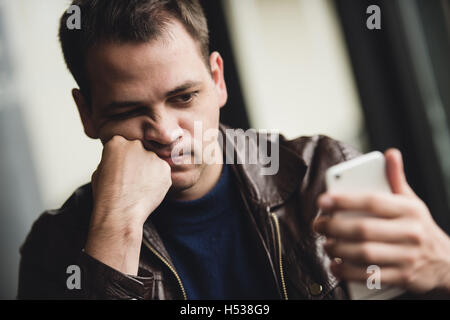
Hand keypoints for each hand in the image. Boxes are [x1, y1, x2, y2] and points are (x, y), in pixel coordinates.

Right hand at [85, 135, 171, 274]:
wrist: (120, 212)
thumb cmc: (107, 196)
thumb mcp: (99, 171)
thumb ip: (112, 160)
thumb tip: (119, 160)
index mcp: (116, 142)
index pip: (123, 146)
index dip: (123, 160)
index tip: (122, 171)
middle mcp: (135, 145)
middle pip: (139, 151)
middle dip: (138, 163)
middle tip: (132, 180)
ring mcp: (151, 155)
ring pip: (152, 162)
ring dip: (149, 172)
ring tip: (140, 188)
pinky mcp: (164, 167)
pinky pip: (162, 172)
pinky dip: (158, 181)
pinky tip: (148, 191)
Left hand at [313, 149, 449, 293]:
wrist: (447, 262)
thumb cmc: (419, 227)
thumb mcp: (412, 202)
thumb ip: (396, 179)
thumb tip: (390, 153)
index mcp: (409, 210)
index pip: (372, 201)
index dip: (345, 200)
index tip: (323, 200)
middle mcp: (410, 233)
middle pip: (364, 229)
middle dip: (334, 227)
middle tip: (318, 225)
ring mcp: (407, 257)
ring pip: (365, 253)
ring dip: (338, 250)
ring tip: (325, 244)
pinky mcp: (403, 277)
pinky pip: (370, 276)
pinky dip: (348, 272)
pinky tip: (335, 266)